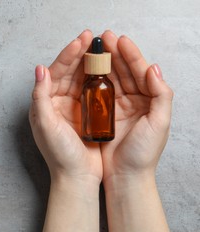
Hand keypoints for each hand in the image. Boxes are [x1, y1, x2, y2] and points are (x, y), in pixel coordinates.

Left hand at [29, 30, 100, 185]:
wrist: (77, 177)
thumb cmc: (59, 155)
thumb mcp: (45, 125)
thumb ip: (40, 97)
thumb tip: (40, 68)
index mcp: (45, 103)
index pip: (56, 72)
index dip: (68, 55)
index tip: (81, 40)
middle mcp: (57, 102)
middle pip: (70, 72)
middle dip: (81, 54)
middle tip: (93, 37)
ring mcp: (73, 107)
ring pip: (82, 79)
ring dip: (91, 63)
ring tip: (102, 48)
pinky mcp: (87, 114)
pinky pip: (93, 91)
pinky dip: (100, 79)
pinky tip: (108, 69)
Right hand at [100, 30, 173, 182]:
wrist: (124, 176)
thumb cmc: (143, 154)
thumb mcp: (159, 123)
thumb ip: (161, 95)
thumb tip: (153, 68)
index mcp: (149, 100)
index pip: (140, 71)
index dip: (130, 54)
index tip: (119, 40)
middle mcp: (133, 101)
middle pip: (123, 71)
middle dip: (113, 54)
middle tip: (103, 39)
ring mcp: (116, 107)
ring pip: (109, 79)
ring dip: (101, 63)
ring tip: (93, 49)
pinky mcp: (101, 115)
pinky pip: (96, 93)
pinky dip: (92, 80)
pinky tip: (85, 70)